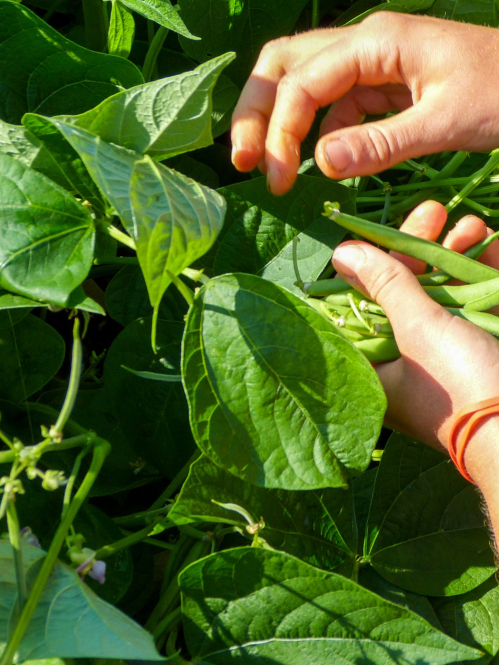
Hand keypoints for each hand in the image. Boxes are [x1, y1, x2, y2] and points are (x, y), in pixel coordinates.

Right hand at [231, 13, 498, 194]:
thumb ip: (382, 143)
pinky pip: (331, 104)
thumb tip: (319, 163)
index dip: (281, 130)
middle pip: (284, 65)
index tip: (276, 177)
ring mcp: (368, 62)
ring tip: (271, 168)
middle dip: (256, 112)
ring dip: (278, 124)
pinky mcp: (377, 85)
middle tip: (243, 161)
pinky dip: (315, 133)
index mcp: (377, 42)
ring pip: (300, 83)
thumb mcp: (445, 121)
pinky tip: (318, 162)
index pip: (304, 81)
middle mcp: (363, 43)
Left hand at [332, 200, 498, 531]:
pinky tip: (492, 243)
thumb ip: (386, 286)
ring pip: (443, 291)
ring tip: (471, 225)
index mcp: (376, 365)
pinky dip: (484, 271)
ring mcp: (446, 353)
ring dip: (456, 252)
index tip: (377, 232)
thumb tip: (342, 254)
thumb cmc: (462, 385)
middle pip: (403, 292)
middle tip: (433, 211)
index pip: (356, 306)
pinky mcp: (480, 345)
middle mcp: (406, 360)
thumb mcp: (418, 329)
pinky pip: (476, 301)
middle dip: (420, 248)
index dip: (369, 266)